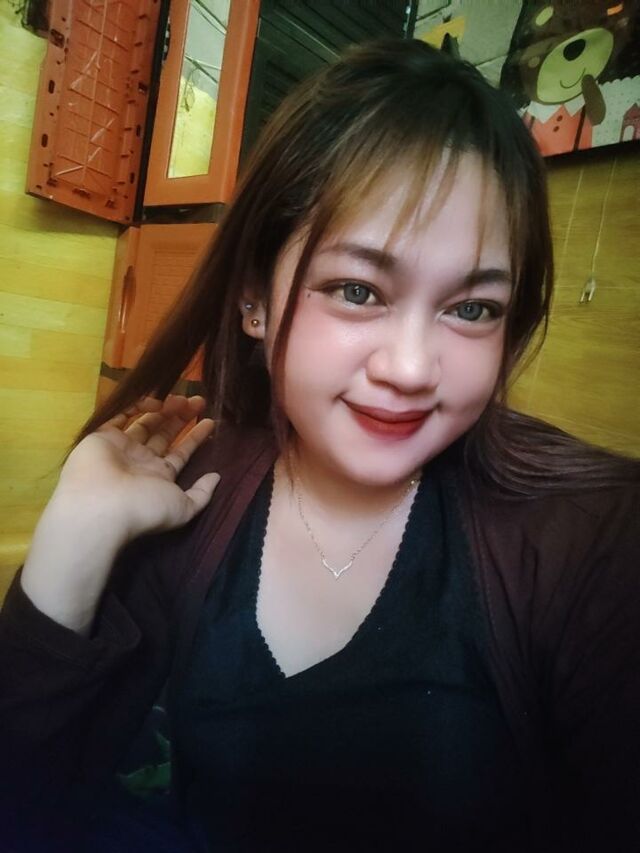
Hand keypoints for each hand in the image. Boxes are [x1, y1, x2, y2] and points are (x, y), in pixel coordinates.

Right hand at [54, 395, 218, 541]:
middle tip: (199, 401)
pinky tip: (157, 401)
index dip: (196, 437)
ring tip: (183, 399)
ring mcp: (121, 447)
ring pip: (146, 422)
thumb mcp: (184, 507)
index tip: (211, 422)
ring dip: (165, 409)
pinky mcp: (102, 435)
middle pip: (164, 434)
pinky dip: (137, 405)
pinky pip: (120, 415)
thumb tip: (216, 477)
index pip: (180, 453)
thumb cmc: (145, 507)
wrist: (102, 506)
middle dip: (182, 418)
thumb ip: (202, 493)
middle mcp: (140, 461)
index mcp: (158, 477)